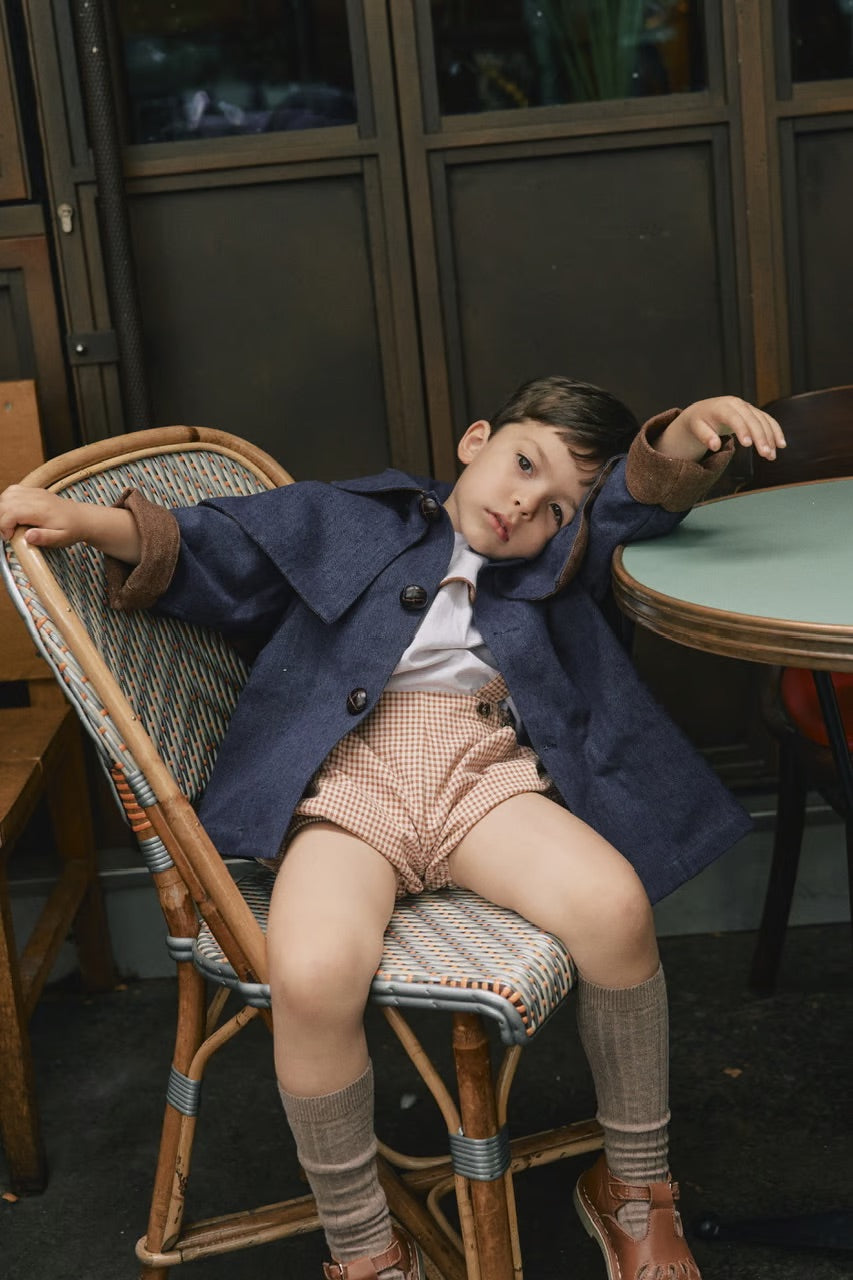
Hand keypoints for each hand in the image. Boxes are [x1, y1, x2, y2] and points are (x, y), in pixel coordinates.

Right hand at [0, 485, 88, 546]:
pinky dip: (7, 501)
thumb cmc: (72, 530)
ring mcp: (34, 492)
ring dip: (2, 510)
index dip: (4, 526)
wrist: (82, 518)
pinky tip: (12, 513)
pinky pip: (13, 490)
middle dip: (0, 519)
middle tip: (8, 532)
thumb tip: (28, 537)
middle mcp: (36, 498)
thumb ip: (45, 538)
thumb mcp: (61, 539)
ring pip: (6, 494)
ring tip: (9, 524)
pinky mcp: (34, 491)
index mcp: (41, 510)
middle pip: (5, 502)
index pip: (12, 512)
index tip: (9, 537)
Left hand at [664, 396, 785, 460]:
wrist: (704, 411)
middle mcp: (737, 404)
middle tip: (766, 454)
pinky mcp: (753, 412)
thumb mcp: (696, 428)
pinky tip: (781, 444)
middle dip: (761, 437)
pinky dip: (775, 431)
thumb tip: (715, 446)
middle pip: (752, 420)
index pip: (734, 418)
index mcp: (722, 407)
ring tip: (772, 456)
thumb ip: (704, 436)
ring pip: (763, 420)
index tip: (748, 445)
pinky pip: (768, 420)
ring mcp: (747, 407)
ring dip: (771, 437)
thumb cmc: (699, 422)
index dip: (742, 430)